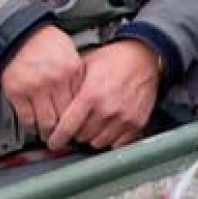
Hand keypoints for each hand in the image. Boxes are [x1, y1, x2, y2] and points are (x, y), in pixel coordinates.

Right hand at [0, 26, 84, 141]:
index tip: (80, 125)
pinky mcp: (17, 93)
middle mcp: (55, 80)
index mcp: (72, 70)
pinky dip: (31, 126)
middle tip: (66, 137)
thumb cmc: (47, 43)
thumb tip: (83, 100)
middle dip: (66, 129)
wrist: (21, 34)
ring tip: (50, 136)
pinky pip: (26, 118)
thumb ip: (77, 76)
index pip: (80, 102)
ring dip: (48, 132)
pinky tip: (34, 127)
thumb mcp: (71, 54)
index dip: (80, 117)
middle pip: (65, 115)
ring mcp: (35, 88)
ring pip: (46, 121)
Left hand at [46, 39, 160, 150]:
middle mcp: (108, 109)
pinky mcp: (138, 122)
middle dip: (77, 131)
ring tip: (95, 123)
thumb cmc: (114, 58)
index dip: (57, 138)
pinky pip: (118, 144)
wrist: (144, 54)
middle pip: (82, 137)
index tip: (54, 141)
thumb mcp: (86, 65)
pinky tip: (110, 126)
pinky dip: (112, 138)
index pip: (67, 128)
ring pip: (99, 143)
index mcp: (91, 95)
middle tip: (80, 122)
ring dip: (94, 136)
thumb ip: (71, 88)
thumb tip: (54, 107)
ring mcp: (124, 118)